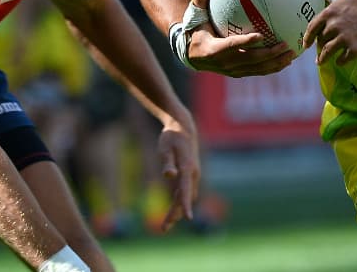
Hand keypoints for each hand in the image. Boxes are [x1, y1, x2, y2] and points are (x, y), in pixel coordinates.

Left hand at [156, 113, 200, 231]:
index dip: (185, 204)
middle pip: (185, 198)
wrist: (183, 126)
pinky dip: (180, 201)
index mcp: (187, 168)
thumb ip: (167, 162)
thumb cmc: (172, 137)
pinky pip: (186, 191)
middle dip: (176, 214)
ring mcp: (193, 174)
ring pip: (186, 196)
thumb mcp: (165, 148)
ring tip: (166, 225)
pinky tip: (173, 209)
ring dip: (178, 210)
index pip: (186, 190)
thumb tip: (169, 175)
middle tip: (163, 229)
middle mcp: (193, 173)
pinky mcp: (191, 173)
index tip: (189, 219)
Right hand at [185, 0, 295, 76]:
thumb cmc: (195, 29)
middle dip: (269, 54)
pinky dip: (272, 68)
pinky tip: (286, 62)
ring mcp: (232, 70)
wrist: (191, 53)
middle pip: (250, 59)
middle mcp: (224, 62)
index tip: (260, 35)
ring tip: (292, 54)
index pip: (231, 45)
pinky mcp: (238, 73)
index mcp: (213, 48)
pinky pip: (257, 71)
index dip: (245, 42)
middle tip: (286, 45)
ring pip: (257, 69)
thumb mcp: (195, 15)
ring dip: (275, 63)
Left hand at [303, 0, 356, 65]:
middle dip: (320, 46)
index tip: (306, 45)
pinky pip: (341, 60)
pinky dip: (339, 62)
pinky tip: (340, 60)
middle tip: (321, 50)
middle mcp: (334, 26)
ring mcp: (344, 39)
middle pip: (320, 41)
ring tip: (322, 61)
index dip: (308, 38)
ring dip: (323, 59)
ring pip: (327, 53)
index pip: (312, 28)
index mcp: (329, 13)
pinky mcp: (355, 51)